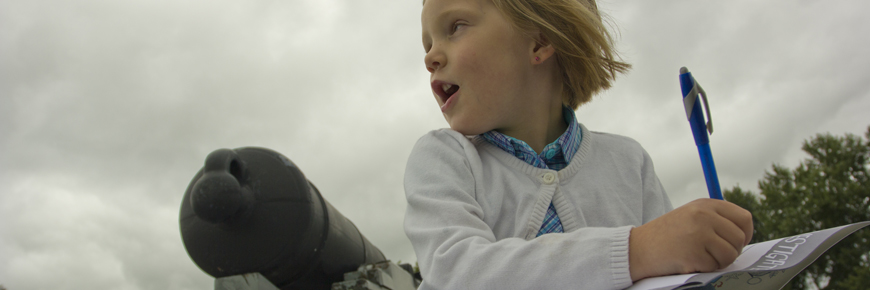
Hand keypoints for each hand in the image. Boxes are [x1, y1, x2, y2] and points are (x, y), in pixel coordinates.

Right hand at [628, 198, 752, 280]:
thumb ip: (716, 220)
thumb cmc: (667, 236)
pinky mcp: (694, 252)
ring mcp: (699, 233)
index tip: (735, 243)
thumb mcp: (691, 216)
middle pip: (740, 238)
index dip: (745, 234)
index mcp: (706, 204)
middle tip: (715, 255)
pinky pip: (715, 266)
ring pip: (730, 254)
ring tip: (700, 257)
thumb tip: (744, 235)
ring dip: (719, 262)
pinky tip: (690, 261)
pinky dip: (705, 268)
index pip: (744, 218)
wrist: (639, 248)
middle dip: (732, 251)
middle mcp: (704, 215)